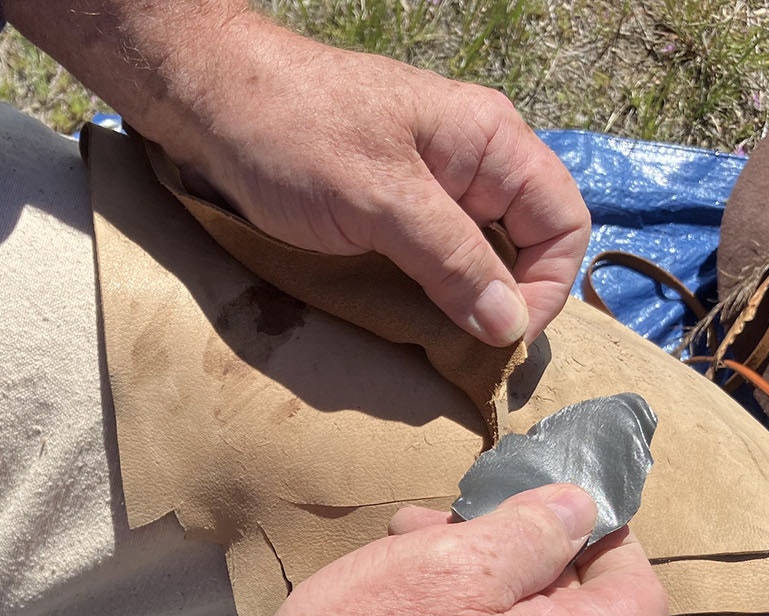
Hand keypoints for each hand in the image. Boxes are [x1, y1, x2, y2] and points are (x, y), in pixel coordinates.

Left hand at [164, 20, 590, 346]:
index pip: (563, 224)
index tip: (502, 340)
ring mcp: (428, 190)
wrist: (205, 103)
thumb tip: (510, 326)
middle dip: (505, 305)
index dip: (547, 289)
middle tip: (468, 359)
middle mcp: (470, 165)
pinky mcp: (387, 214)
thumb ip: (451, 260)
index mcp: (490, 142)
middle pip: (525, 248)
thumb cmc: (293, 133)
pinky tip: (404, 326)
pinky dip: (425, 299)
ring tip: (436, 351)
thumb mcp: (379, 201)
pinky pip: (429, 264)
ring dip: (462, 308)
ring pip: (475, 262)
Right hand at [225, 484, 668, 615]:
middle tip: (458, 509)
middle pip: (578, 606)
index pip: (640, 594)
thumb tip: (583, 508)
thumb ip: (535, 530)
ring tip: (410, 536)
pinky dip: (457, 608)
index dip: (610, 538)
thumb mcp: (457, 558)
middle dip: (523, 543)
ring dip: (477, 568)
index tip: (550, 501)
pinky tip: (398, 581)